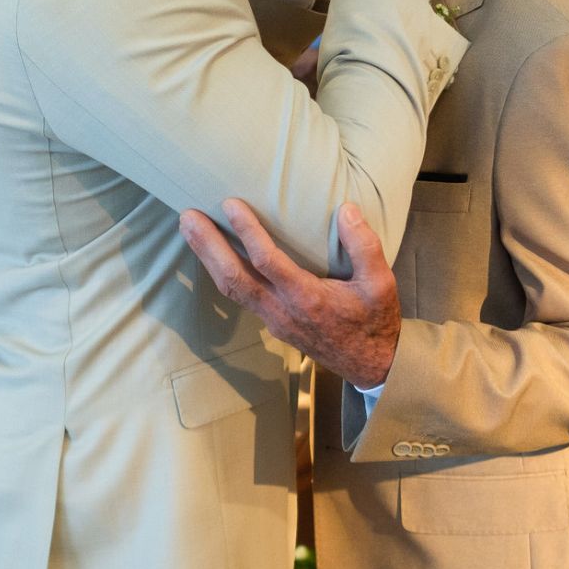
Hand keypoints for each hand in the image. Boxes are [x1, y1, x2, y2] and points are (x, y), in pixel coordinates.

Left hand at [180, 200, 399, 389]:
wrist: (370, 364)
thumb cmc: (375, 320)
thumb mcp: (381, 283)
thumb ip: (364, 245)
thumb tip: (345, 210)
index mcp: (308, 299)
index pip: (267, 262)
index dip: (247, 232)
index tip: (230, 204)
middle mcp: (282, 310)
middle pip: (234, 277)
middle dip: (208, 246)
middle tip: (187, 216)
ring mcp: (273, 319)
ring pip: (231, 289)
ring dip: (207, 258)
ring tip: (189, 229)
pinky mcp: (271, 322)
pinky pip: (239, 295)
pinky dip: (220, 271)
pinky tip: (211, 253)